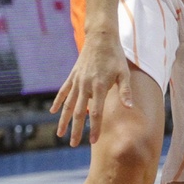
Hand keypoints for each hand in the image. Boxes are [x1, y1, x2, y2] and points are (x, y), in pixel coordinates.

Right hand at [50, 31, 132, 146]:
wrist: (101, 38)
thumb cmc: (116, 57)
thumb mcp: (124, 74)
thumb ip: (126, 92)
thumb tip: (130, 108)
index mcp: (99, 87)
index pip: (96, 113)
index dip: (94, 128)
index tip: (93, 141)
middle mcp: (85, 86)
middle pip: (79, 113)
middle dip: (76, 130)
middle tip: (73, 144)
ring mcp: (77, 81)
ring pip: (68, 105)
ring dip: (64, 120)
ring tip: (60, 135)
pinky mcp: (73, 76)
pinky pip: (64, 92)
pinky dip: (58, 102)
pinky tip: (54, 112)